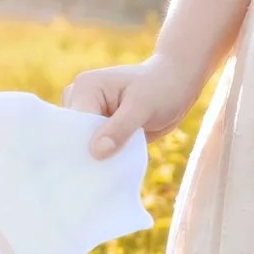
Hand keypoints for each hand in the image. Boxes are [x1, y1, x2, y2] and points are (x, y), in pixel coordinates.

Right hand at [63, 56, 210, 158]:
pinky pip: (98, 148)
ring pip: (86, 146)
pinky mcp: (101, 127)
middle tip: (111, 168)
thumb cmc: (162, 88)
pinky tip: (120, 162)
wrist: (177, 85)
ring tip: (118, 163)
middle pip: (76, 137)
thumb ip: (119, 128)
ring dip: (101, 158)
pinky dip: (109, 157)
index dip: (85, 147)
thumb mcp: (142, 107)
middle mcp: (81, 99)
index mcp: (85, 87)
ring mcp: (90, 114)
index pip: (75, 125)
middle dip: (92, 154)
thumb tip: (96, 152)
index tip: (101, 164)